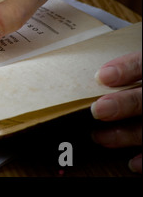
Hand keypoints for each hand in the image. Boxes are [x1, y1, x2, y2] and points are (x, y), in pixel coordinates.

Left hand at [91, 51, 141, 173]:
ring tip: (99, 137)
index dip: (127, 69)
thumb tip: (95, 79)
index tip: (102, 76)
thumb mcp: (135, 73)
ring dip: (127, 135)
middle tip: (98, 109)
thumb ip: (123, 72)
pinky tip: (131, 163)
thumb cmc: (136, 87)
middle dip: (125, 104)